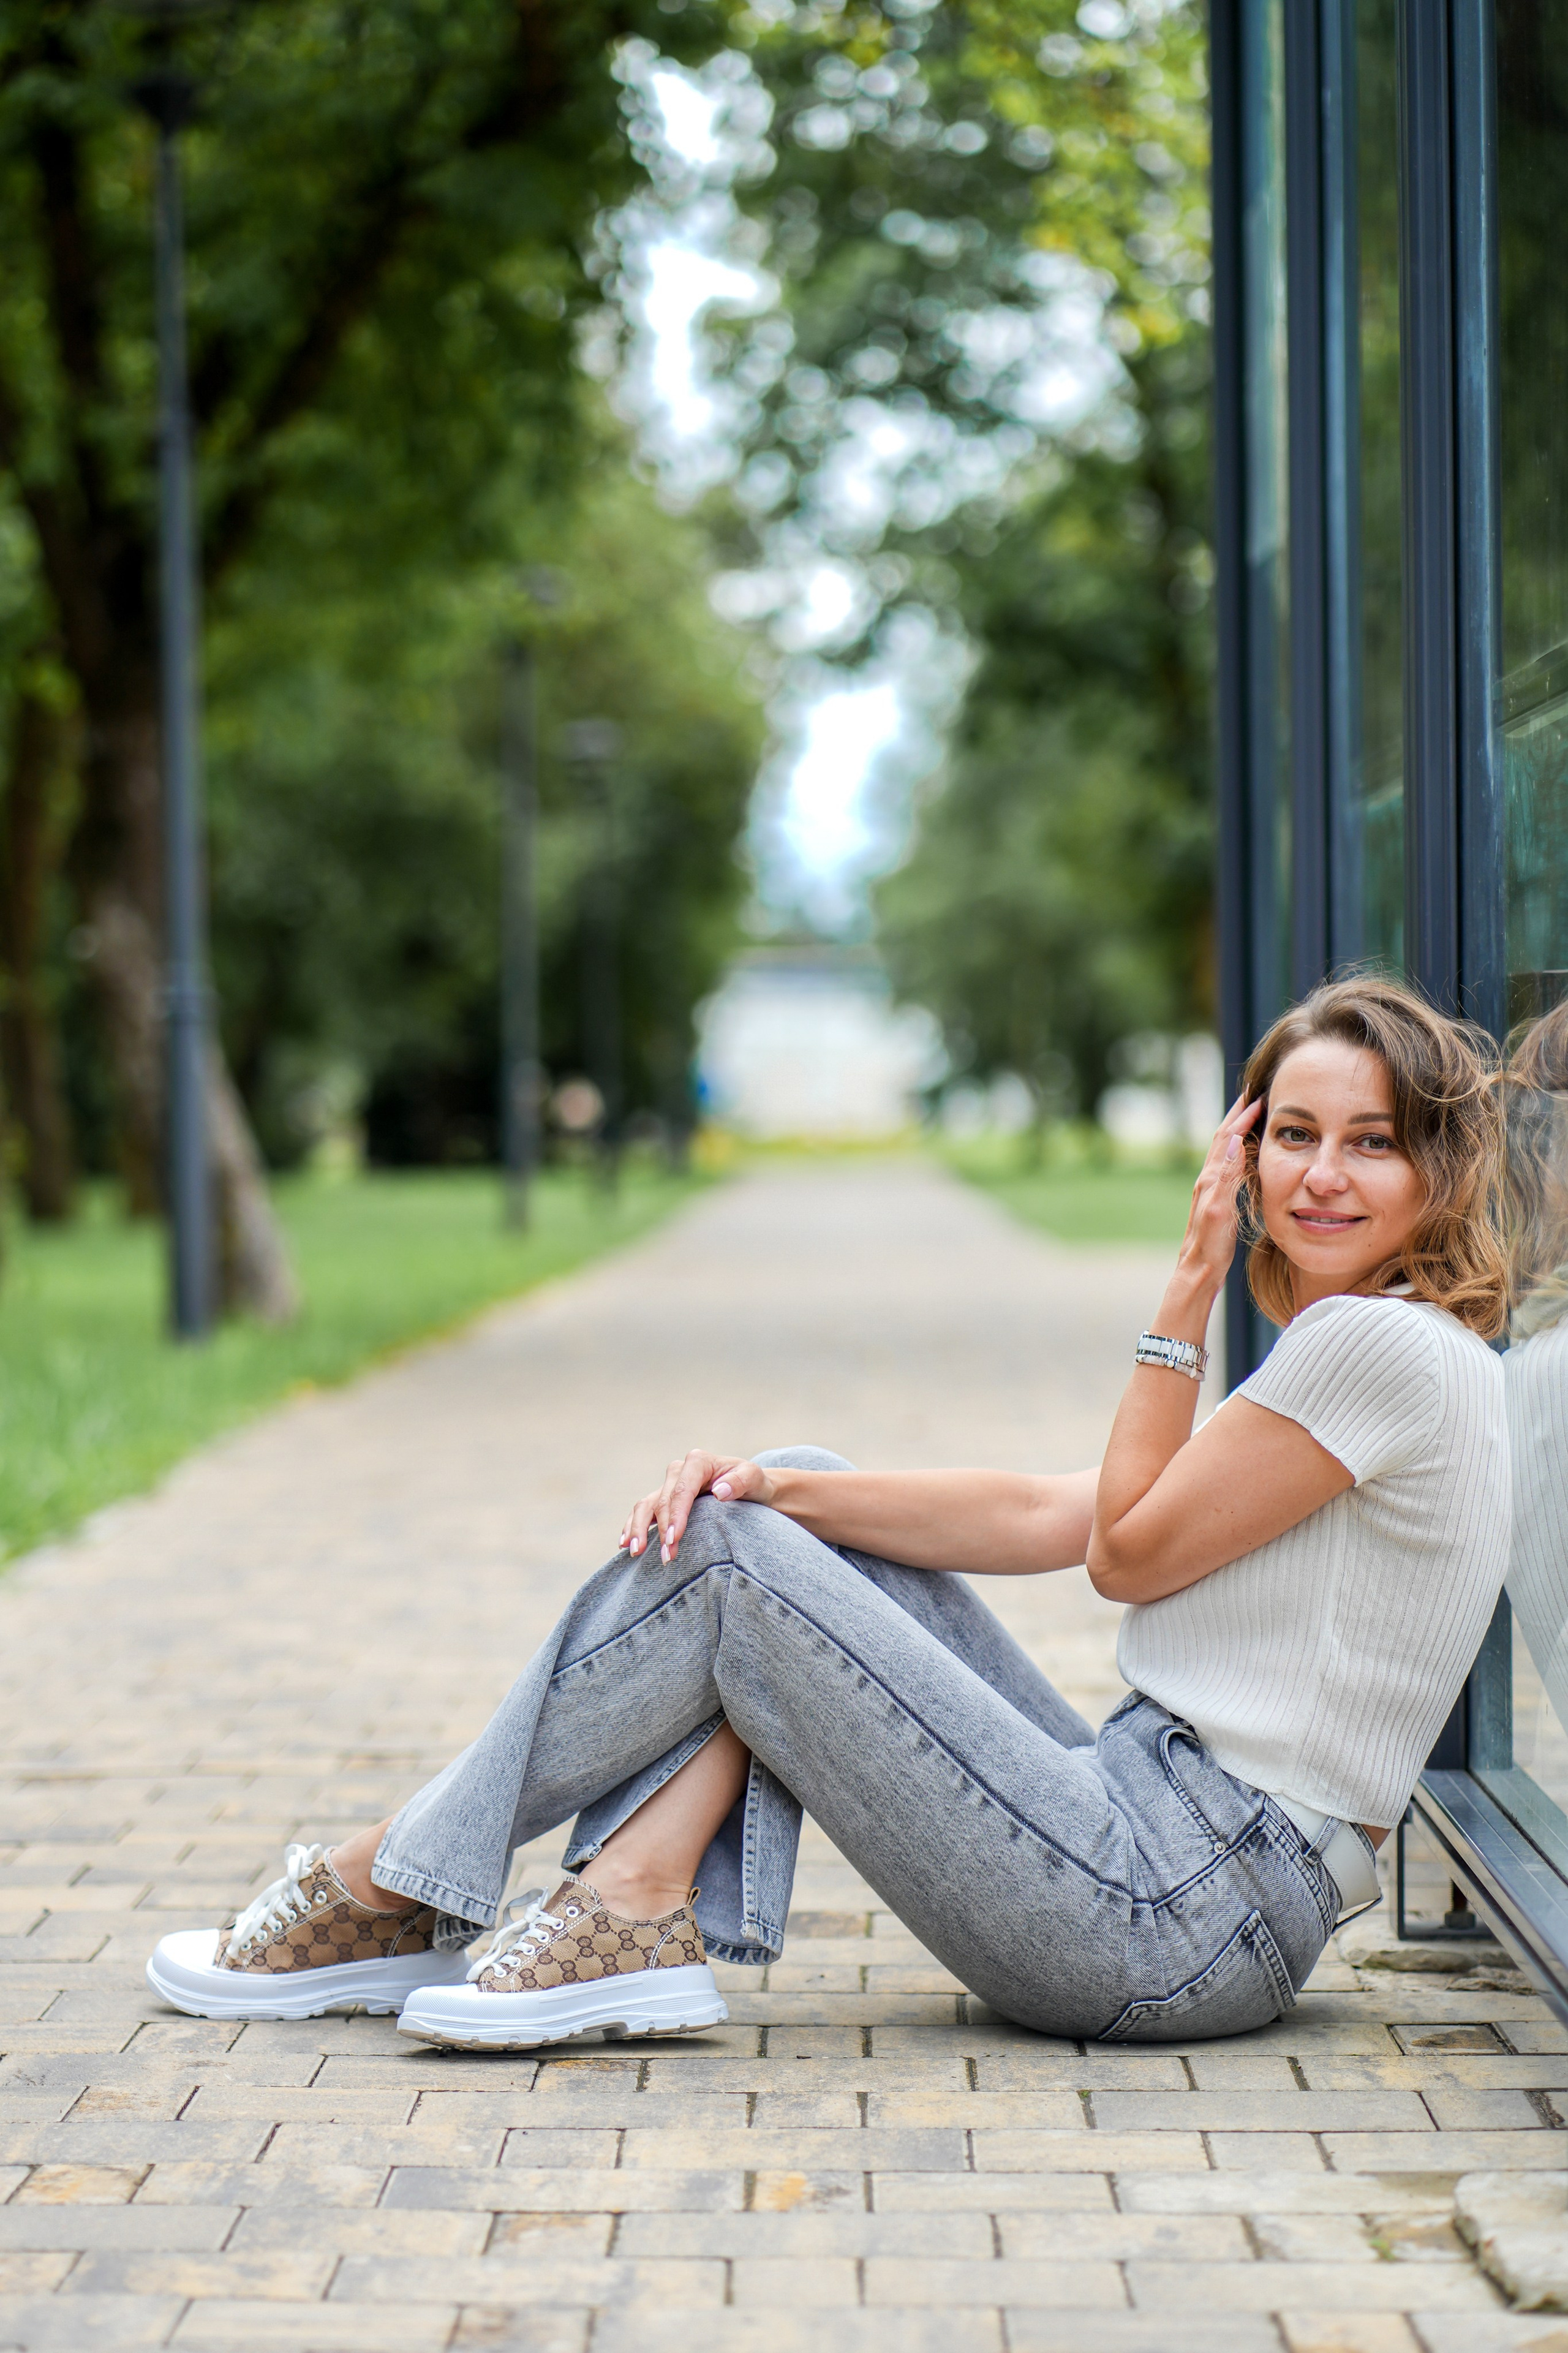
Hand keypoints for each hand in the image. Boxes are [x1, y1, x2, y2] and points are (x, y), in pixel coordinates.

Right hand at [620, 1450, 776, 1564]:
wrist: (751, 1490)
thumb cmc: (754, 1485)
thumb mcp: (755, 1479)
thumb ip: (741, 1482)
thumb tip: (720, 1491)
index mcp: (698, 1462)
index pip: (682, 1490)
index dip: (675, 1515)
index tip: (674, 1539)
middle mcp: (679, 1471)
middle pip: (663, 1501)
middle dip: (662, 1530)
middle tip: (666, 1557)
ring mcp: (668, 1486)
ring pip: (645, 1505)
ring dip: (638, 1529)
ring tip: (635, 1552)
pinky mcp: (663, 1500)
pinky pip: (643, 1512)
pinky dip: (631, 1526)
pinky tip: (625, 1544)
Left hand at [1174, 1092, 1263, 1296]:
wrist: (1197, 1271)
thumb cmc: (1210, 1246)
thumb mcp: (1221, 1211)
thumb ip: (1228, 1176)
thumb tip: (1235, 1141)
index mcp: (1210, 1179)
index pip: (1227, 1138)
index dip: (1242, 1116)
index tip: (1258, 1096)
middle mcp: (1207, 1179)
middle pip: (1222, 1138)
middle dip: (1236, 1115)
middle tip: (1252, 1095)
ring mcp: (1209, 1189)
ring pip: (1223, 1150)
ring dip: (1235, 1129)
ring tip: (1249, 1115)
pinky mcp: (1214, 1199)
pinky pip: (1226, 1165)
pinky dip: (1236, 1150)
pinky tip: (1242, 1154)